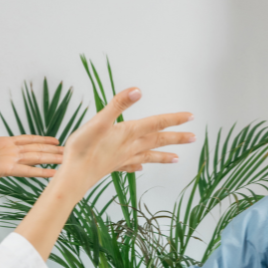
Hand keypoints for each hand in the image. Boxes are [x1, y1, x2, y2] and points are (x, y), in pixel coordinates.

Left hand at [0, 117, 63, 194]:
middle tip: (69, 151)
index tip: (55, 140)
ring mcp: (7, 161)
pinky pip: (26, 170)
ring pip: (34, 158)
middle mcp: (7, 153)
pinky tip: (53, 173)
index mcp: (0, 145)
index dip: (41, 139)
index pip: (25, 140)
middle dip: (52, 150)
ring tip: (66, 160)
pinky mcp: (4, 169)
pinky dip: (40, 172)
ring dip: (51, 159)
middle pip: (35, 149)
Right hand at [55, 87, 194, 192]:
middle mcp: (130, 147)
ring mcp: (122, 158)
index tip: (191, 117)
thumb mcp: (99, 120)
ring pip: (149, 155)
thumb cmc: (83, 148)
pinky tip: (141, 167)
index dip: (174, 119)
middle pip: (158, 141)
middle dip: (176, 138)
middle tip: (193, 138)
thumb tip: (137, 90)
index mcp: (128, 133)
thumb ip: (118, 104)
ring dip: (163, 156)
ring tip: (177, 158)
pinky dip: (139, 165)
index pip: (157, 123)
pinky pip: (130, 165)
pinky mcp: (112, 167)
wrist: (73, 176)